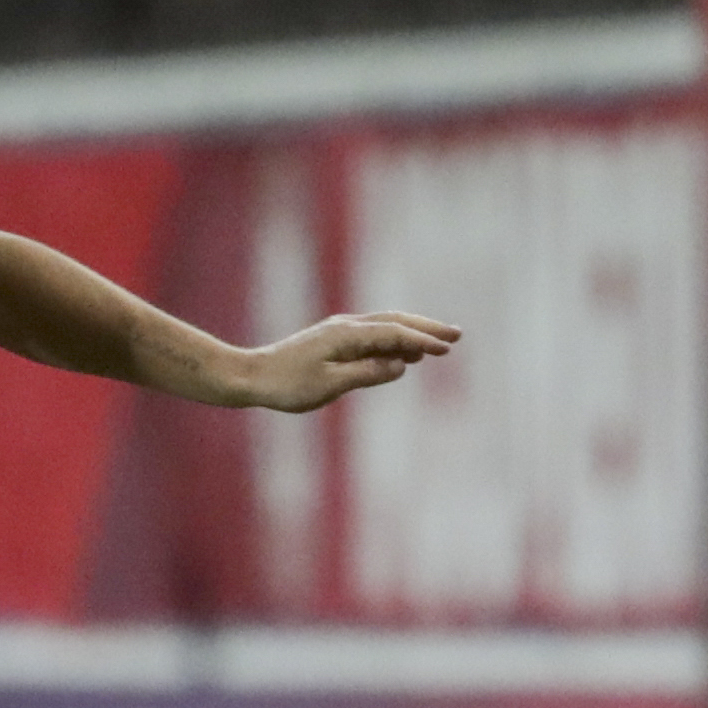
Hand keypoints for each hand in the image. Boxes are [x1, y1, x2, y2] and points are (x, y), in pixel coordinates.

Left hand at [237, 312, 459, 411]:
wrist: (250, 376)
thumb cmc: (287, 385)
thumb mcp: (329, 385)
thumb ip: (367, 373)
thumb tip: (400, 365)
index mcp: (346, 335)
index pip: (393, 334)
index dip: (421, 340)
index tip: (445, 349)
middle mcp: (345, 327)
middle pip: (394, 322)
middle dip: (426, 328)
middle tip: (456, 336)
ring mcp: (339, 332)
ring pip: (384, 326)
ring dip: (413, 332)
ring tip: (439, 343)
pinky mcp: (333, 341)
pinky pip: (372, 336)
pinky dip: (394, 340)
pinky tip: (404, 352)